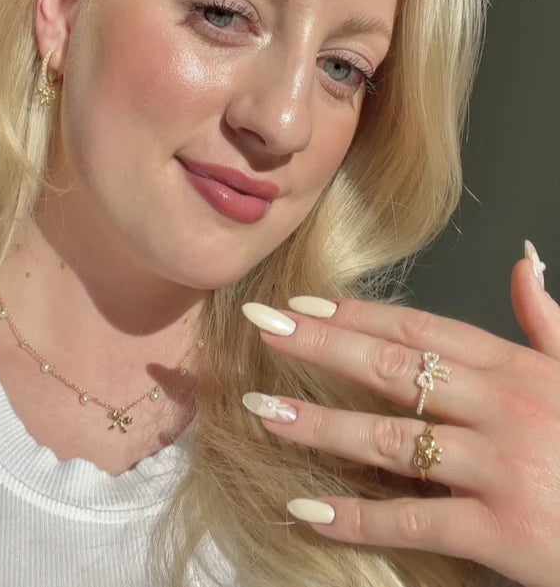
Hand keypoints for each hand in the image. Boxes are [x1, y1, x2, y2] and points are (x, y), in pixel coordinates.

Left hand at [241, 244, 559, 586]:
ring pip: (391, 439)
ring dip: (320, 426)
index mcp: (514, 369)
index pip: (420, 330)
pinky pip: (414, 519)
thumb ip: (546, 321)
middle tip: (263, 327)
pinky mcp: (501, 531)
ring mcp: (499, 467)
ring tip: (263, 411)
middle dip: (321, 346)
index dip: (358, 315)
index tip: (304, 303)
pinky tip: (306, 510)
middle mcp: (501, 408)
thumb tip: (524, 262)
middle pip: (393, 369)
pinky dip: (356, 517)